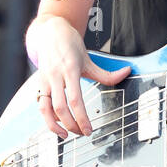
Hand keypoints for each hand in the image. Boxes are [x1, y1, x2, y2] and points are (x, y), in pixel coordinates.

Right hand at [26, 16, 130, 137]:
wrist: (50, 32)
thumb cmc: (70, 45)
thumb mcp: (89, 58)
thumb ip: (106, 72)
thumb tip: (126, 73)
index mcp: (70, 70)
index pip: (75, 99)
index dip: (81, 117)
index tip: (88, 130)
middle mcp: (55, 76)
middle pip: (60, 107)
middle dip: (71, 124)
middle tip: (82, 133)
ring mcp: (45, 80)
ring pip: (45, 108)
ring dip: (54, 125)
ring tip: (65, 135)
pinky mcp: (39, 83)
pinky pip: (41, 104)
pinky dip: (48, 116)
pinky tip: (57, 123)